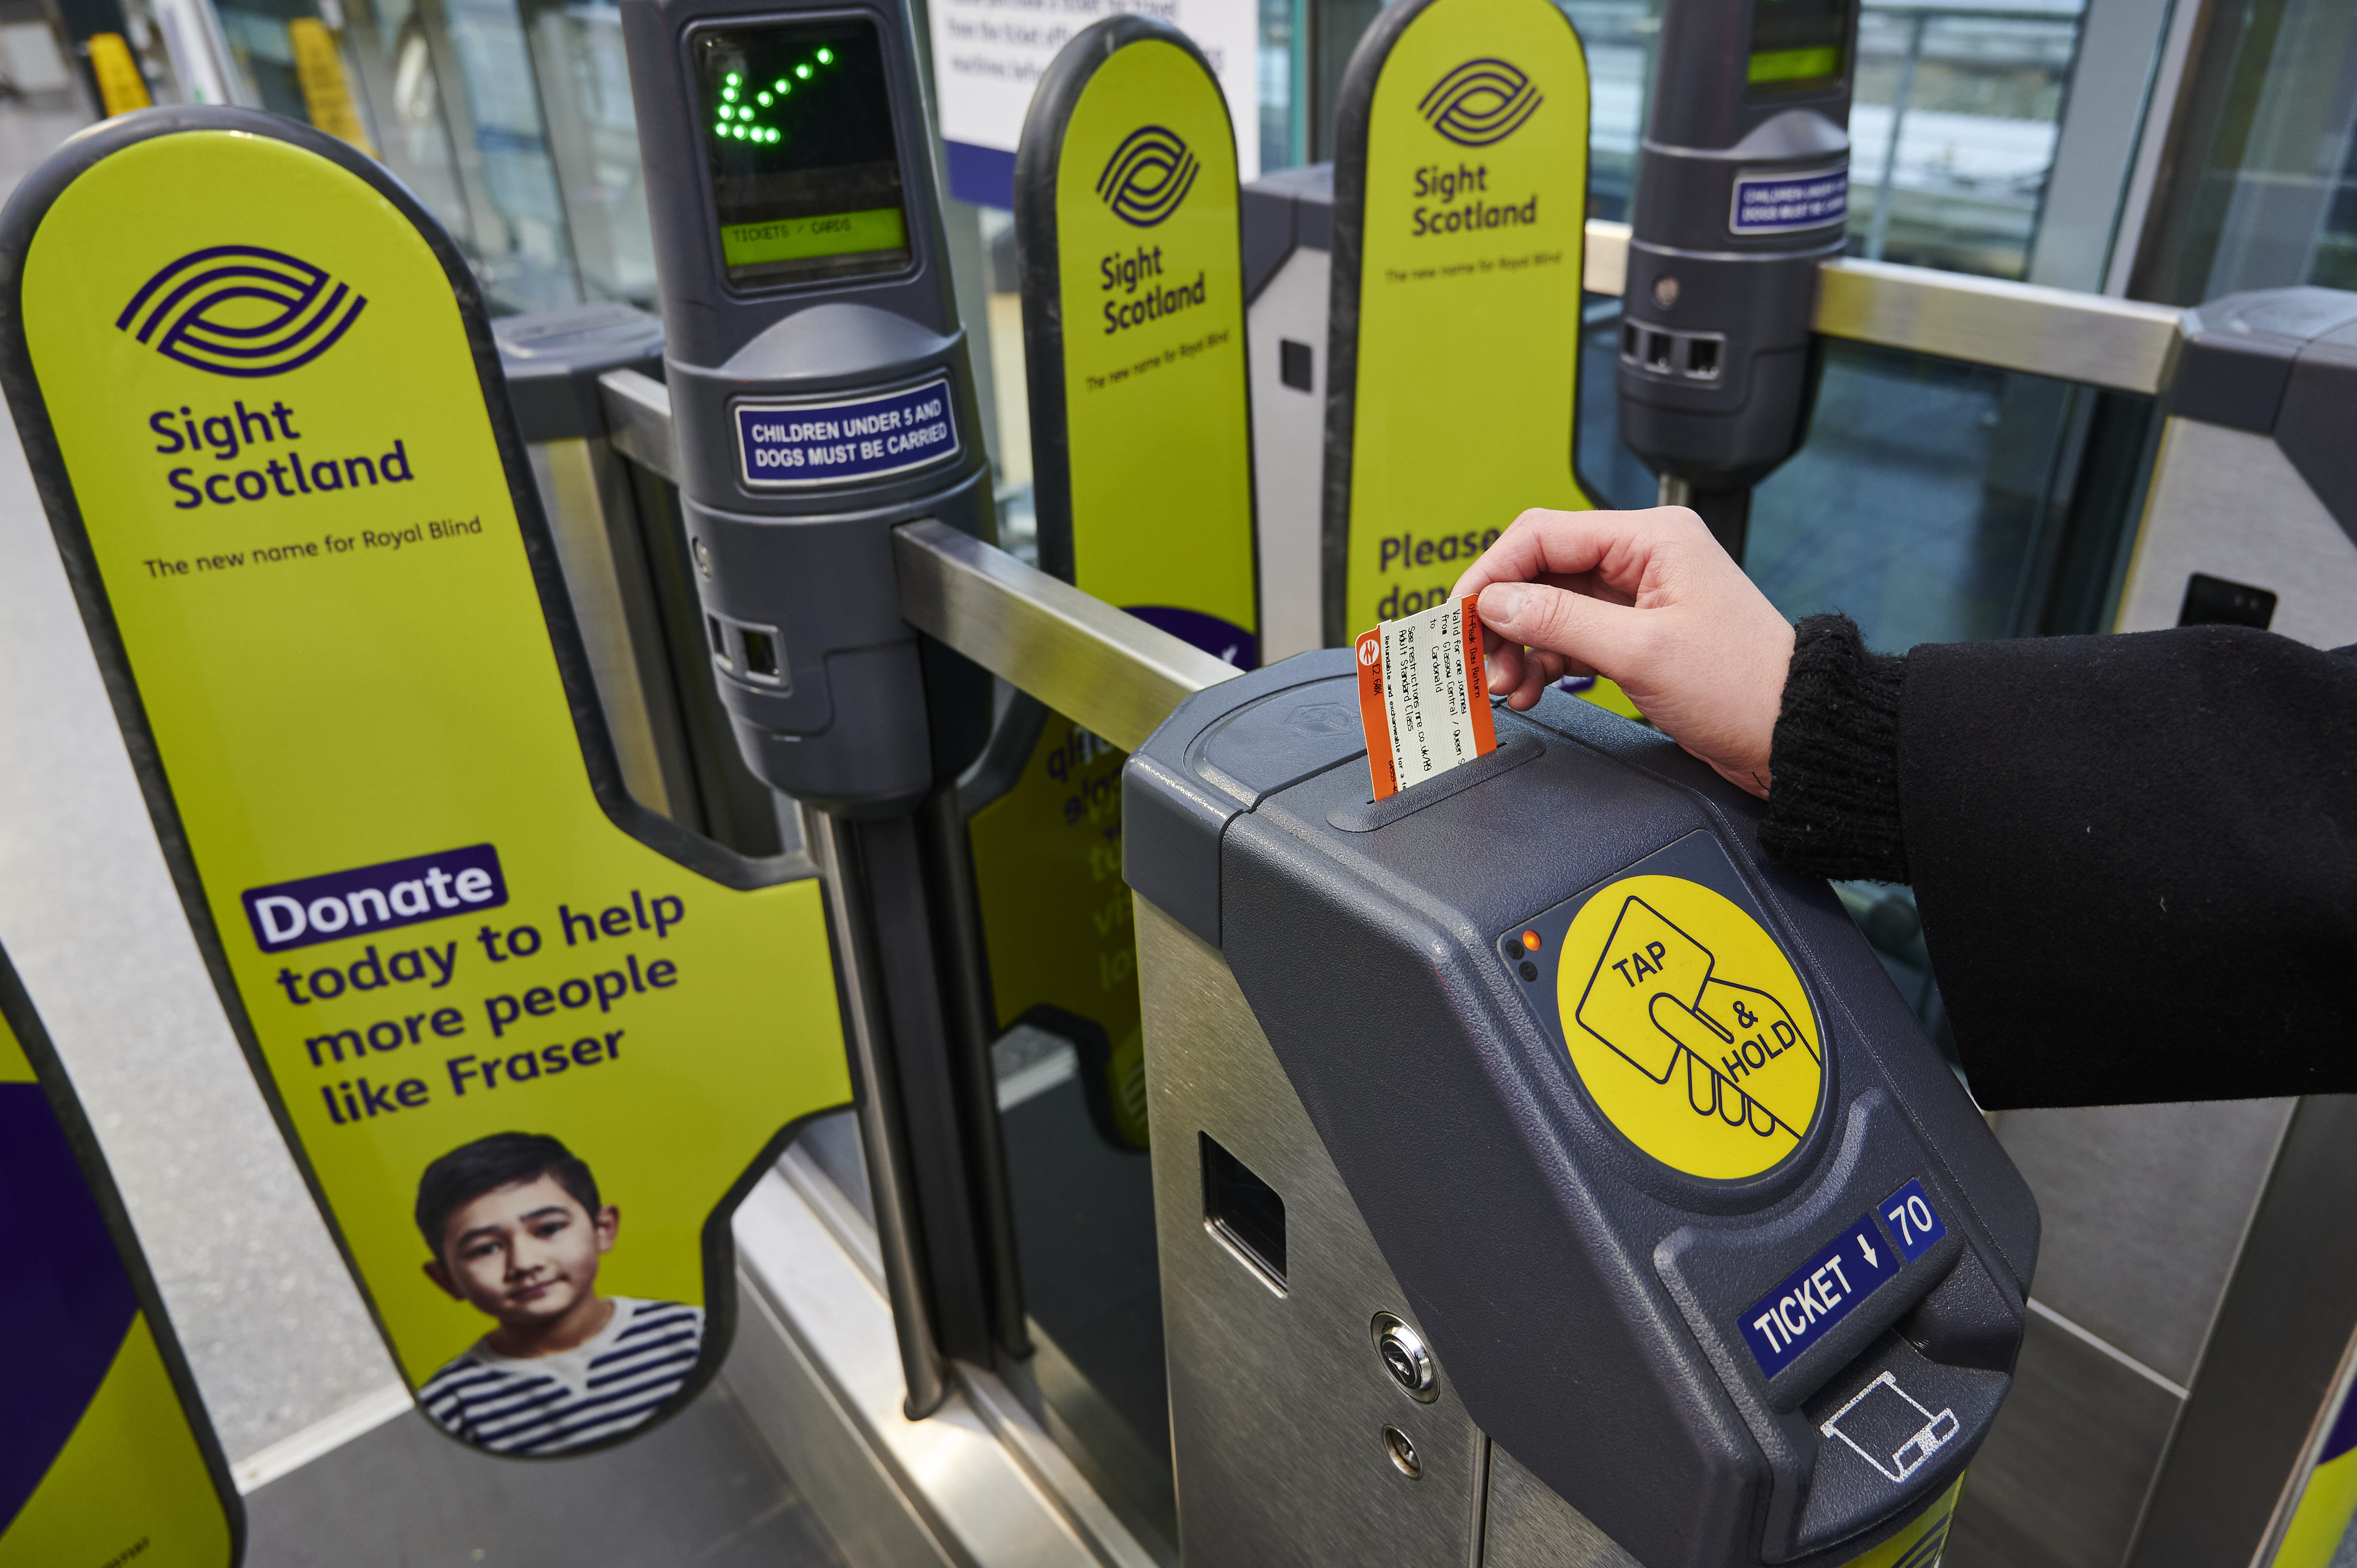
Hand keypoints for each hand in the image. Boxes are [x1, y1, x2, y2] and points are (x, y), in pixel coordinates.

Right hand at [1449, 506, 1794, 796]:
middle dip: (1502, 618)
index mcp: (1651, 538)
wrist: (1792, 733)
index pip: (1543, 534)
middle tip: (1478, 661)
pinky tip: (1533, 688)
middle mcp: (1642, 557)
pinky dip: (1544, 661)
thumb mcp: (1642, 652)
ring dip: (1519, 646)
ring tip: (1508, 687)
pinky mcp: (1636, 633)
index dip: (1492, 573)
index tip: (1458, 615)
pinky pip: (1569, 635)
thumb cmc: (1743, 686)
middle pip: (1540, 570)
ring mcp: (1638, 596)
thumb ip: (1561, 621)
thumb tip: (1496, 602)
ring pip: (1549, 606)